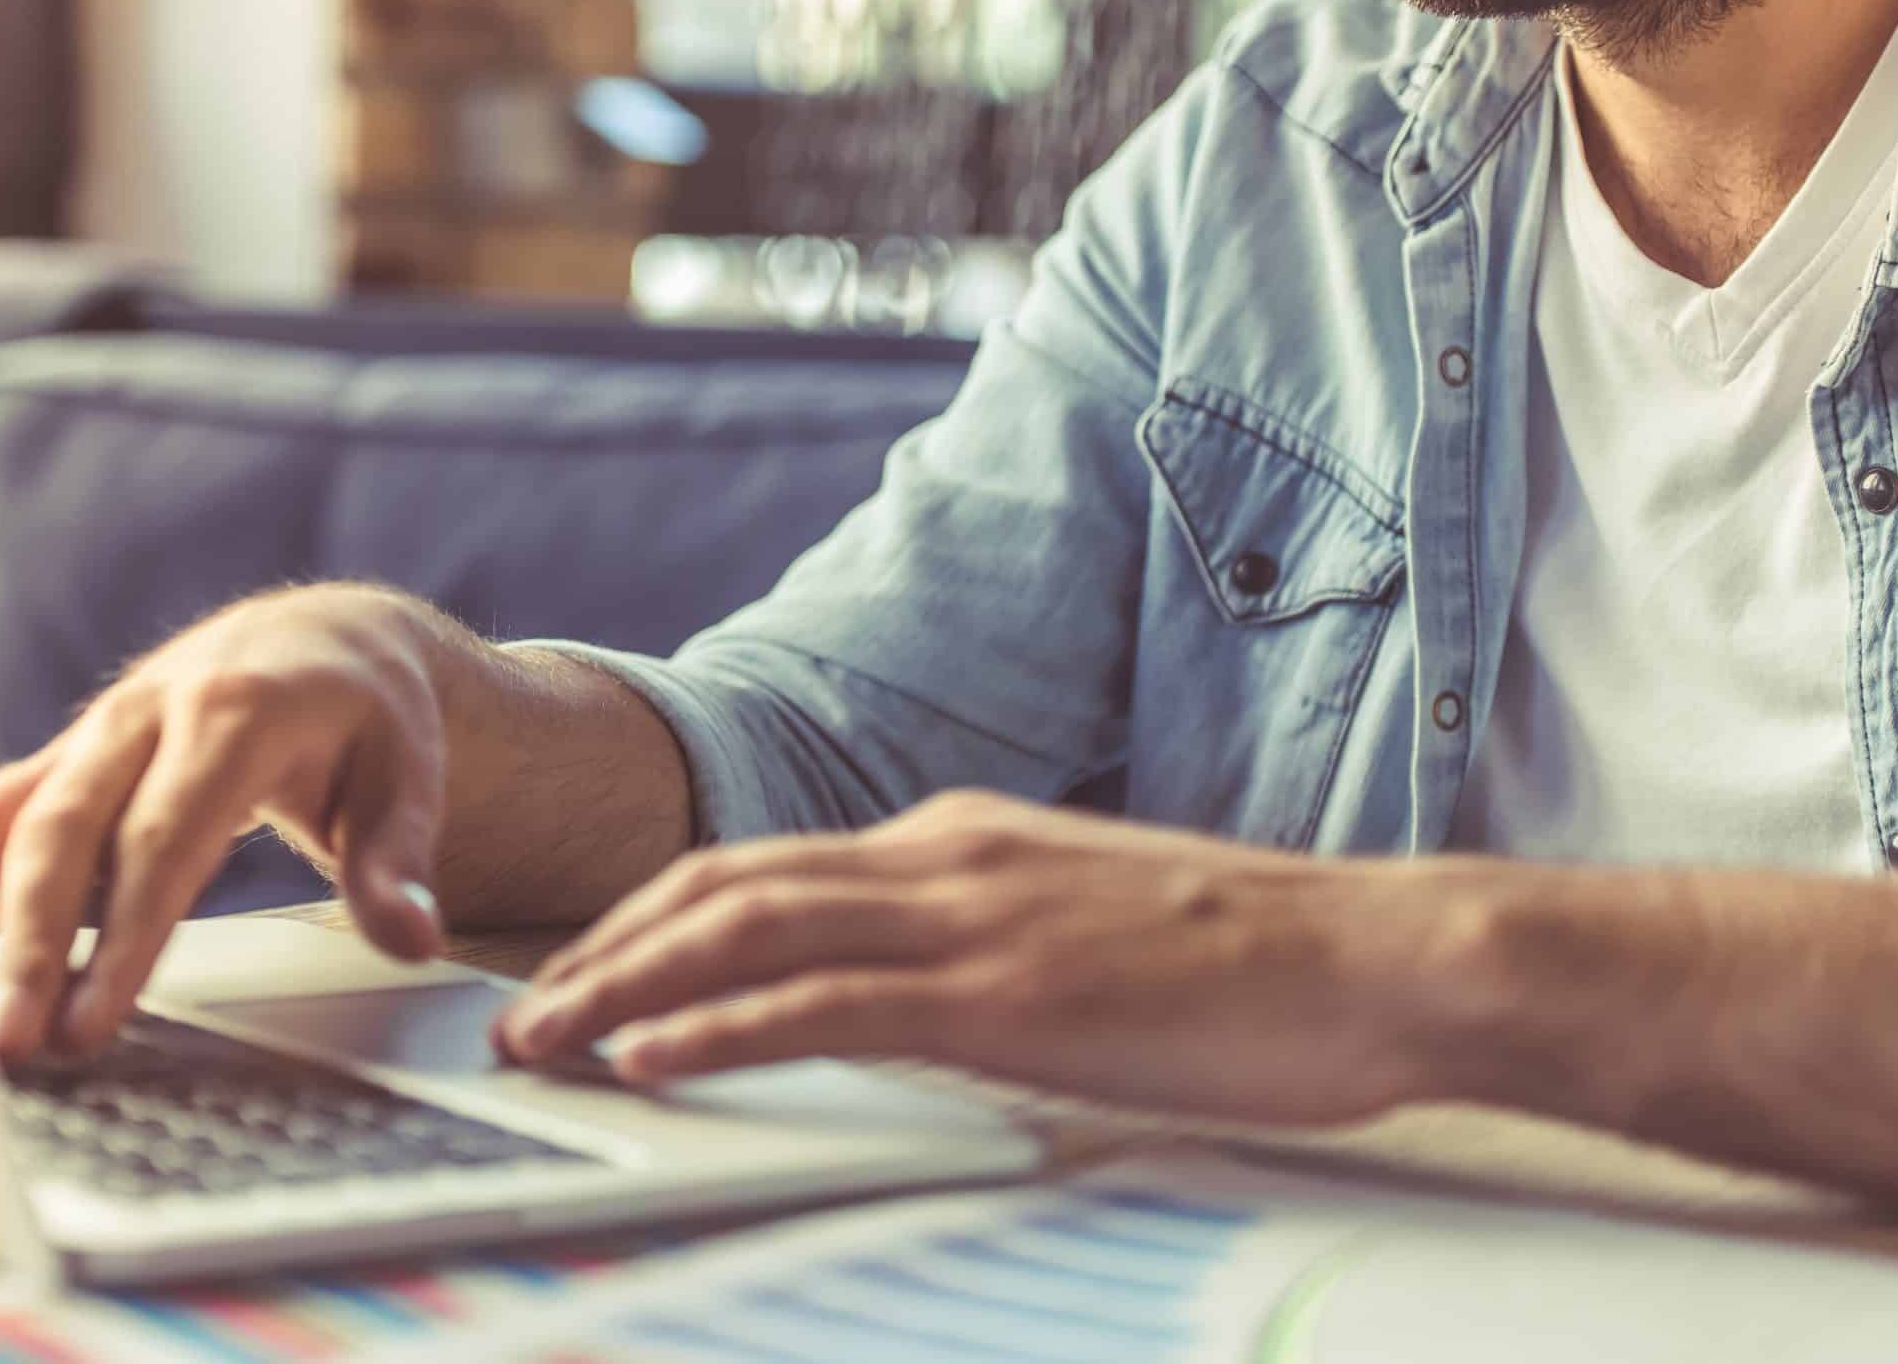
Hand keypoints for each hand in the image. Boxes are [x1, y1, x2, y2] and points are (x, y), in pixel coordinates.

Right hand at [0, 585, 457, 1062]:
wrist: (314, 639)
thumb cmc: (363, 717)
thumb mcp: (409, 775)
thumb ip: (402, 862)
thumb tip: (414, 940)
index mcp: (233, 712)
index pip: (164, 835)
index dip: (124, 934)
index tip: (92, 1025)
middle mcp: (141, 716)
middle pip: (59, 832)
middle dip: (26, 947)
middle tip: (3, 1053)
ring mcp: (85, 740)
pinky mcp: (52, 765)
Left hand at [492, 791, 1478, 1125]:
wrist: (1377, 956)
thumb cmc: (1252, 961)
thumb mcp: (1087, 929)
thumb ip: (986, 939)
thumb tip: (908, 991)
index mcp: (960, 839)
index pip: (765, 867)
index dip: (653, 918)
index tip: (583, 972)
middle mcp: (943, 857)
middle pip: (723, 883)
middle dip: (603, 948)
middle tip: (520, 1018)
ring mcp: (970, 918)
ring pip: (746, 931)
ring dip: (624, 986)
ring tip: (543, 1041)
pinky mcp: (1003, 994)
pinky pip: (825, 1006)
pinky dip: (719, 1028)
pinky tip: (652, 1058)